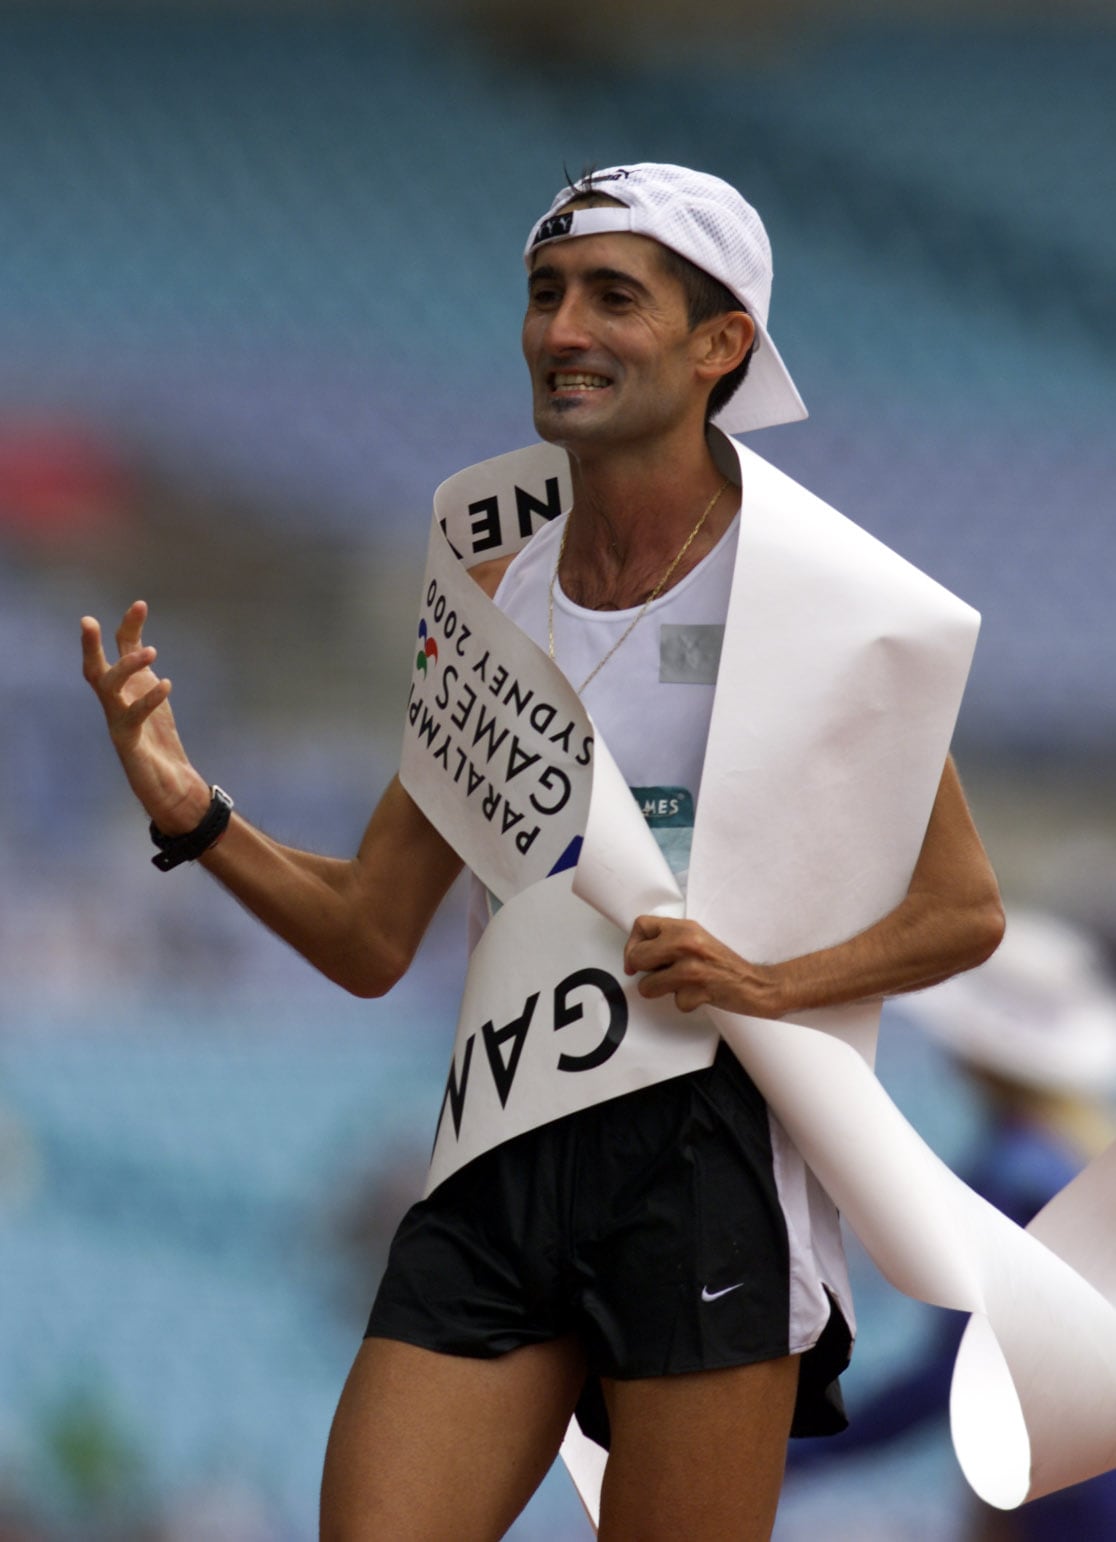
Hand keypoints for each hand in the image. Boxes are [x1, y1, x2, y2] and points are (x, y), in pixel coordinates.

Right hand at [81, 600, 210, 832]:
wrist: (168, 784)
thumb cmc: (156, 739)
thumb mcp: (152, 695)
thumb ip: (141, 670)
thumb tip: (140, 641)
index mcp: (122, 689)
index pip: (117, 652)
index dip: (127, 627)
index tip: (141, 604)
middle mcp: (114, 704)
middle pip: (94, 670)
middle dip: (90, 646)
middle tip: (87, 621)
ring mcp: (118, 723)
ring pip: (109, 690)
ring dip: (127, 669)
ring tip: (152, 653)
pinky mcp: (128, 743)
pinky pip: (133, 717)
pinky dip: (148, 699)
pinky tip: (166, 685)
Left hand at [623, 914, 784, 1017]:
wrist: (758, 984)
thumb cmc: (726, 964)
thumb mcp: (698, 940)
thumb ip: (670, 941)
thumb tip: (636, 954)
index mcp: (685, 928)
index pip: (641, 925)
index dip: (633, 944)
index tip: (638, 958)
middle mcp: (687, 944)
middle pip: (636, 956)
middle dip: (643, 971)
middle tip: (659, 974)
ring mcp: (692, 968)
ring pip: (647, 985)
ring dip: (662, 991)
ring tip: (682, 985)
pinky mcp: (698, 990)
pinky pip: (675, 1002)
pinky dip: (686, 1002)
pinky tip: (700, 994)